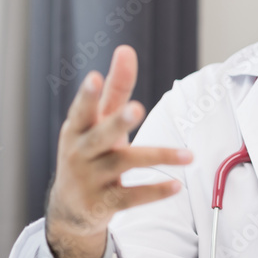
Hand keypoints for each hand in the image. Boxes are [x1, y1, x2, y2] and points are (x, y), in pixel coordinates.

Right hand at [45, 45, 191, 257]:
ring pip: (124, 164)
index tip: (94, 77)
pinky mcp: (103, 204)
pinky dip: (154, 191)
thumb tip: (126, 49)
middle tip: (138, 108)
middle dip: (118, 122)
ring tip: (188, 156)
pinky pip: (131, 197)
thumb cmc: (89, 151)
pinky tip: (176, 186)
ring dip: (157, 156)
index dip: (87, 95)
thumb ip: (115, 88)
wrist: (70, 208)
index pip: (81, 110)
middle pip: (100, 136)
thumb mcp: (98, 122)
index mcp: (77, 130)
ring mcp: (90, 180)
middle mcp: (80, 153)